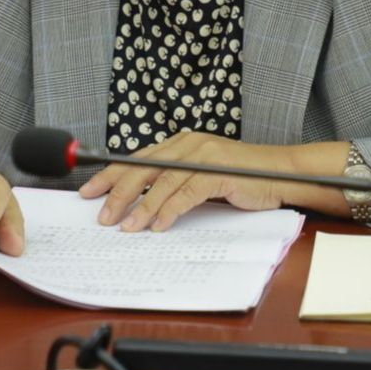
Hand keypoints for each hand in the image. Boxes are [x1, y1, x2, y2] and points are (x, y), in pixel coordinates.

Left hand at [78, 131, 289, 232]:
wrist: (281, 173)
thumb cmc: (243, 177)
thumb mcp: (202, 176)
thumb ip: (175, 183)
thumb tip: (140, 205)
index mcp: (181, 143)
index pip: (137, 159)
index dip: (110, 175)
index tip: (89, 191)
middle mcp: (188, 144)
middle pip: (143, 168)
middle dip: (117, 191)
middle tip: (101, 213)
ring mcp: (203, 156)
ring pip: (162, 182)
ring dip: (140, 206)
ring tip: (125, 226)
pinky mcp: (218, 171)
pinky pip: (186, 192)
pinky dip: (169, 210)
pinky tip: (157, 225)